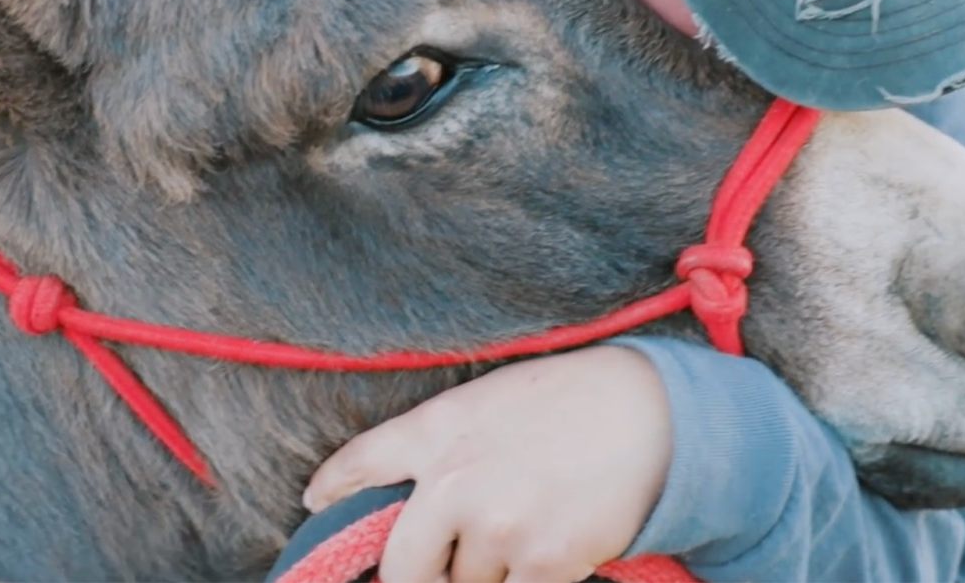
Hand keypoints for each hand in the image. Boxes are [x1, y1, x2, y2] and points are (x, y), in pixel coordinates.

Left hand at [302, 346, 672, 582]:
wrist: (650, 413)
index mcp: (439, 429)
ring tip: (525, 533)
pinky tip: (547, 560)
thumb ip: (439, 443)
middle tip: (438, 572)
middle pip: (403, 566)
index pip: (362, 463)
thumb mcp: (488, 401)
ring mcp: (498, 526)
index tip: (315, 504)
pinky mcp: (543, 562)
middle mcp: (456, 480)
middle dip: (418, 578)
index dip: (332, 489)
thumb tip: (409, 497)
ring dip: (486, 578)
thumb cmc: (569, 400)